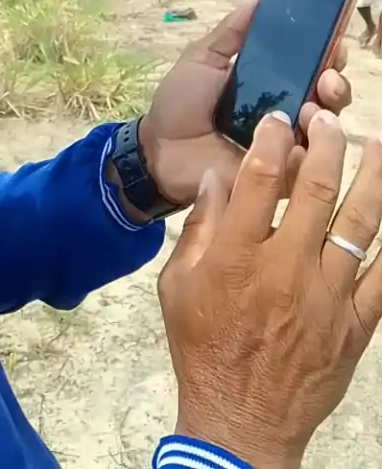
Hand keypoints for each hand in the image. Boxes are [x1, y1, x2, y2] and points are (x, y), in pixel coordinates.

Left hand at [139, 1, 350, 205]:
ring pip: (325, 126)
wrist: (158, 150)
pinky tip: (302, 131)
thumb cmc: (180, 102)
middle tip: (327, 75)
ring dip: (327, 109)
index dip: (327, 52)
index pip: (311, 63)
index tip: (333, 41)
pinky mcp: (279, 173)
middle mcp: (284, 108)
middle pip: (327, 93)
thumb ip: (233, 30)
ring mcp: (284, 142)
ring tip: (312, 103)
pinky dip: (313, 145)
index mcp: (270, 80)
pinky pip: (308, 161)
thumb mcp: (203, 57)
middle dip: (335, 80)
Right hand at [158, 111, 381, 468]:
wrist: (240, 421)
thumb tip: (216, 177)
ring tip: (376, 144)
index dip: (271, 139)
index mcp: (236, 258)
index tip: (279, 119)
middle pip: (315, 189)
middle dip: (325, 143)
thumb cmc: (203, 348)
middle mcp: (285, 270)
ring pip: (359, 224)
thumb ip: (199, 228)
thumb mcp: (177, 285)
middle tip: (328, 119)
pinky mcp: (355, 324)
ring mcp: (326, 297)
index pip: (257, 179)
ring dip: (371, 177)